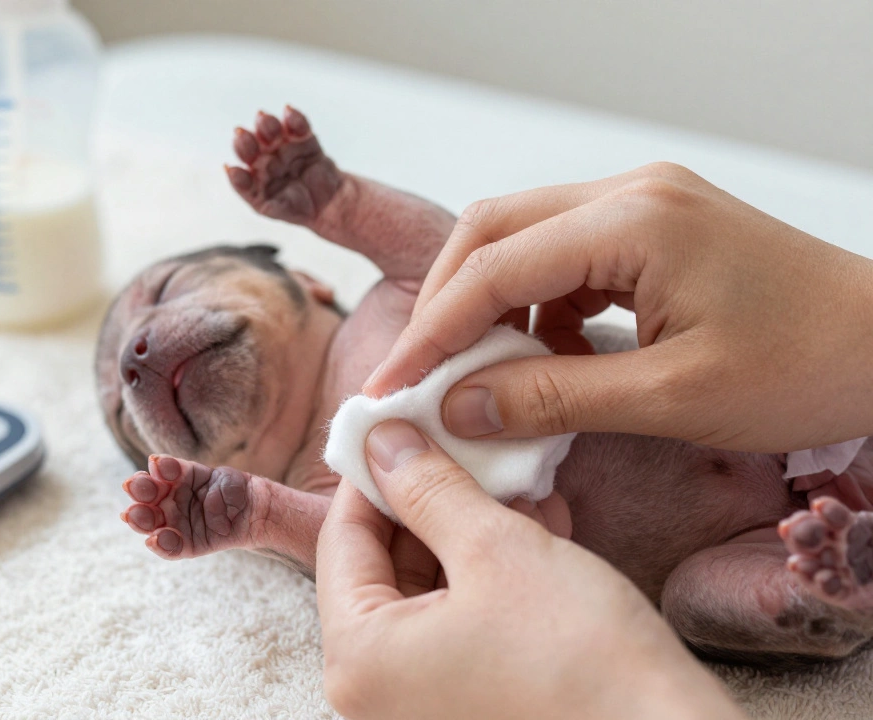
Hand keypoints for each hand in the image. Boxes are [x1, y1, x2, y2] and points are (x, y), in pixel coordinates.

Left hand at [316, 420, 743, 719]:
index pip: (342, 540)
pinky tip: (537, 526)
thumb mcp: (495, 549)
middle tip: (465, 446)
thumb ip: (428, 489)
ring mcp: (422, 705)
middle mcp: (375, 694)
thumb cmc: (580, 659)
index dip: (375, 472)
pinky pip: (461, 625)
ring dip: (469, 532)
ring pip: (429, 592)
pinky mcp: (471, 707)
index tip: (402, 424)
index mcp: (358, 660)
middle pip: (383, 567)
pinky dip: (490, 577)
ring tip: (515, 481)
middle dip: (430, 501)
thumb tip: (383, 443)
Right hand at [364, 163, 872, 451]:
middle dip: (447, 305)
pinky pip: (564, 257)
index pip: (494, 267)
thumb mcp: (672, 398)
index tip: (393, 385)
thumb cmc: (809, 365)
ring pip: (522, 240)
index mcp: (636, 220)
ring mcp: (643, 205)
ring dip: (489, 305)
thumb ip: (553, 398)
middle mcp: (632, 194)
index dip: (433, 332)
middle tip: (420, 374)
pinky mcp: (654, 229)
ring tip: (482, 375)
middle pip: (492, 231)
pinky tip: (547, 358)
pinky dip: (536, 308)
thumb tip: (458, 407)